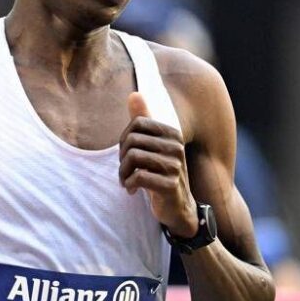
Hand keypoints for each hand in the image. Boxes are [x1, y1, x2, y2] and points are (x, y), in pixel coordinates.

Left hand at [119, 93, 196, 236]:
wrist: (177, 206)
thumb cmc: (160, 173)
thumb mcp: (151, 146)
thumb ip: (142, 121)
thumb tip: (134, 94)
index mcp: (173, 134)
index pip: (136, 124)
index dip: (124, 140)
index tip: (126, 154)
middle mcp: (176, 148)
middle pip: (131, 140)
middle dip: (121, 157)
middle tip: (124, 170)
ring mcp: (175, 167)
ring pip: (133, 158)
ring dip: (123, 173)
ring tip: (126, 181)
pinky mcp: (170, 186)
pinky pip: (139, 177)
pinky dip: (129, 184)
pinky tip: (132, 190)